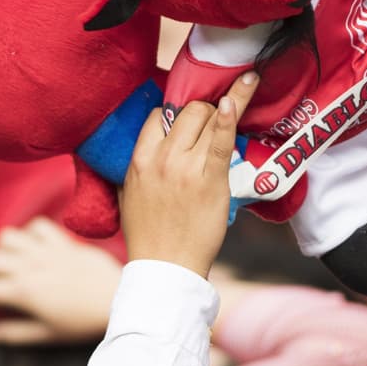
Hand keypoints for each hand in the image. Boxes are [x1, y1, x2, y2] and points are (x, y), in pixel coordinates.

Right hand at [0, 218, 122, 345]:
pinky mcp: (62, 241)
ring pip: (6, 237)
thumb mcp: (46, 334)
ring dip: (1, 250)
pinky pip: (36, 226)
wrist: (118, 302)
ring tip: (7, 265)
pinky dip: (29, 234)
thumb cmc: (81, 324)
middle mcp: (30, 266)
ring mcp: (46, 250)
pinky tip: (32, 250)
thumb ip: (11, 334)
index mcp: (23, 292)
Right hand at [121, 72, 258, 276]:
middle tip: (215, 125)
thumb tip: (148, 146)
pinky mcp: (211, 179)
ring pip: (206, 118)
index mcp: (138, 159)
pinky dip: (231, 114)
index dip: (175, 114)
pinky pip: (221, 138)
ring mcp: (186, 167)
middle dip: (203, 112)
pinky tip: (238, 97)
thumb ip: (138, 165)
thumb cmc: (147, 234)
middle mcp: (161, 158)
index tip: (188, 120)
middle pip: (187, 112)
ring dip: (222, 112)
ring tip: (239, 97)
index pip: (157, 116)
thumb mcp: (127, 193)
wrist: (165, 268)